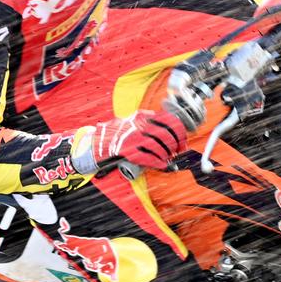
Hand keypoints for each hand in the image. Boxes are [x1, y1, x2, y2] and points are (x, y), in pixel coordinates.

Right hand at [75, 110, 189, 173]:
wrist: (97, 142)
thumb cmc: (118, 132)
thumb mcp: (133, 119)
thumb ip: (150, 119)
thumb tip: (171, 127)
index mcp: (143, 116)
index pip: (169, 120)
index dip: (180, 133)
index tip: (183, 142)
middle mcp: (138, 125)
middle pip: (166, 135)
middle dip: (175, 146)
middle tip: (176, 152)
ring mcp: (132, 138)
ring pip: (158, 147)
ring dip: (166, 156)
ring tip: (167, 159)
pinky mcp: (126, 151)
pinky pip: (148, 158)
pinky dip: (158, 163)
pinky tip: (162, 165)